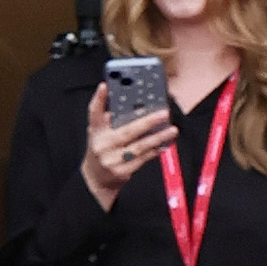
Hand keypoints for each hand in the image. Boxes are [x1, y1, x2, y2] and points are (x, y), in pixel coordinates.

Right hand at [79, 85, 177, 210]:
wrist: (96, 179)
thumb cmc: (103, 150)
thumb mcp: (99, 133)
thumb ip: (110, 119)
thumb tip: (133, 102)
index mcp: (95, 132)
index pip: (94, 113)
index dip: (98, 99)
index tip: (105, 86)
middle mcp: (102, 145)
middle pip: (126, 131)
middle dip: (147, 122)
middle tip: (164, 113)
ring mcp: (112, 160)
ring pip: (139, 146)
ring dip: (158, 137)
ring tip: (172, 130)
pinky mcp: (122, 172)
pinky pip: (143, 158)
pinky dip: (156, 150)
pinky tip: (166, 142)